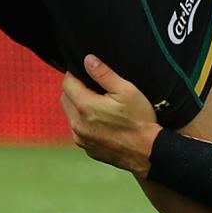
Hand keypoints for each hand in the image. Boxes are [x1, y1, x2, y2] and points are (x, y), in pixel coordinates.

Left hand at [60, 54, 159, 172]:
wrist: (146, 152)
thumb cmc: (139, 120)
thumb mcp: (126, 90)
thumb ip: (104, 74)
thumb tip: (87, 60)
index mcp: (85, 106)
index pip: (67, 83)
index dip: (75, 74)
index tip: (87, 73)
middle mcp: (78, 124)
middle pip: (65, 98)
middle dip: (74, 89)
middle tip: (94, 87)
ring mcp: (80, 138)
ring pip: (70, 115)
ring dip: (77, 106)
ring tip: (99, 104)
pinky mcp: (86, 148)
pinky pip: (77, 130)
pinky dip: (84, 122)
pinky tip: (102, 121)